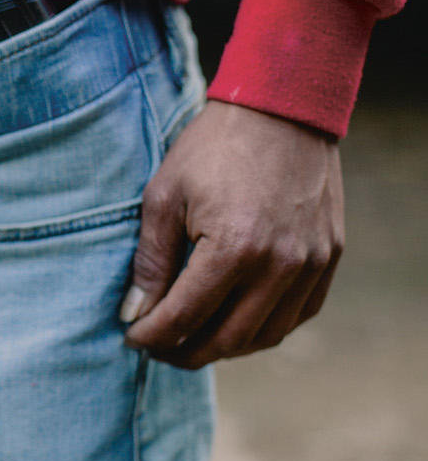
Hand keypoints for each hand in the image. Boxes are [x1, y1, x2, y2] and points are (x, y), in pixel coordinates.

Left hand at [121, 100, 343, 367]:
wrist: (282, 107)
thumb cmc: (215, 146)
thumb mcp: (164, 195)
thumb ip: (150, 261)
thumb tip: (134, 314)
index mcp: (233, 248)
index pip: (184, 318)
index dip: (152, 336)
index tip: (132, 337)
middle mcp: (279, 265)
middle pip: (226, 340)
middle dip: (185, 353)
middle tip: (159, 348)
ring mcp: (310, 263)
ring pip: (265, 336)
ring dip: (225, 347)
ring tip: (193, 338)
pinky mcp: (328, 256)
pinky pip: (298, 315)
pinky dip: (265, 329)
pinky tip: (237, 321)